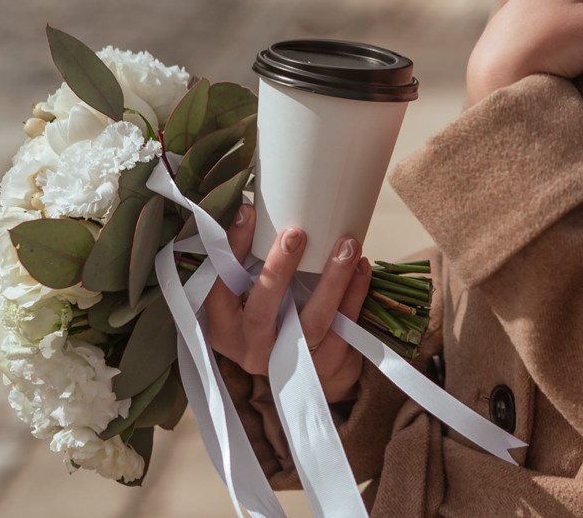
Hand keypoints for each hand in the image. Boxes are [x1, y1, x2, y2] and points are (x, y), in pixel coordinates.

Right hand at [202, 203, 369, 400]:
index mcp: (225, 329)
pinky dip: (355, 296)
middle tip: (296, 232)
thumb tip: (259, 204)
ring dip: (332, 280)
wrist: (308, 377)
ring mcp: (290, 364)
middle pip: (262, 312)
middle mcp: (252, 349)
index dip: (232, 251)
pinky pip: (344, 330)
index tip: (248, 212)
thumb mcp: (251, 297)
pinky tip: (362, 268)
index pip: (220, 289)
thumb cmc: (277, 318)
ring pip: (312, 323)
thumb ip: (250, 263)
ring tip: (347, 244)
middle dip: (279, 270)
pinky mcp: (326, 369)